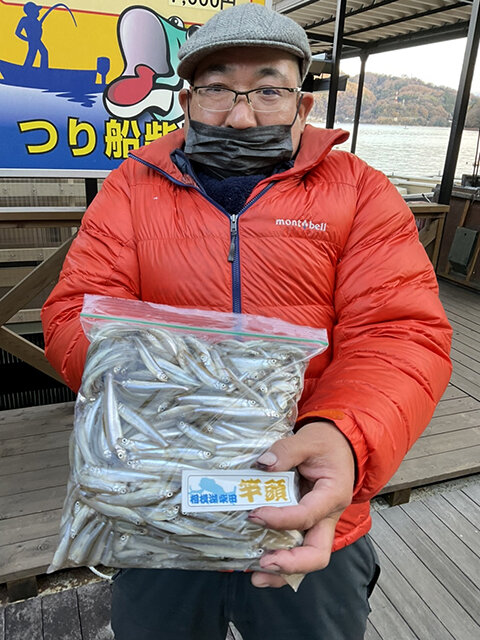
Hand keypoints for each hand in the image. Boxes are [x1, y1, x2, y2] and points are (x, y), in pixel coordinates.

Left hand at [248, 420, 354, 587]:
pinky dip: (279, 560)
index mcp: (333, 495)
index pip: (308, 515)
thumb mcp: (309, 439)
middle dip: (291, 563)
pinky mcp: (305, 524)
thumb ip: (287, 450)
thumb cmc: (328, 443)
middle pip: (317, 553)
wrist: (339, 445)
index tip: (255, 514)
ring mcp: (317, 523)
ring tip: (256, 575)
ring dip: (283, 571)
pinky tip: (256, 563)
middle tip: (263, 562)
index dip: (281, 519)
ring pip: (306, 557)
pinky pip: (296, 547)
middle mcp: (327, 516)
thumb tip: (263, 464)